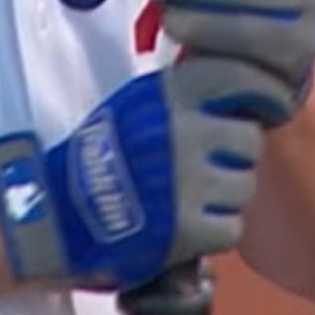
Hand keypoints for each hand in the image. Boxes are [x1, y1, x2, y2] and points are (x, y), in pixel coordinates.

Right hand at [0, 61, 267, 291]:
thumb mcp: (135, 105)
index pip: (242, 80)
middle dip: (233, 158)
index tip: (254, 112)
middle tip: (204, 167)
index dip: (256, 99)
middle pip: (248, 142)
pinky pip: (230, 228)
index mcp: (167, 93)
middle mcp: (181, 130)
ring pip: (243, 187)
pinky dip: (212, 234)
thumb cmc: (99, 159)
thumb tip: (240, 94)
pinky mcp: (188, 227)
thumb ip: (184, 97)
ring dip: (222, 198)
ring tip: (185, 198)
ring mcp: (186, 179)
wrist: (58, 215)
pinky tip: (182, 226)